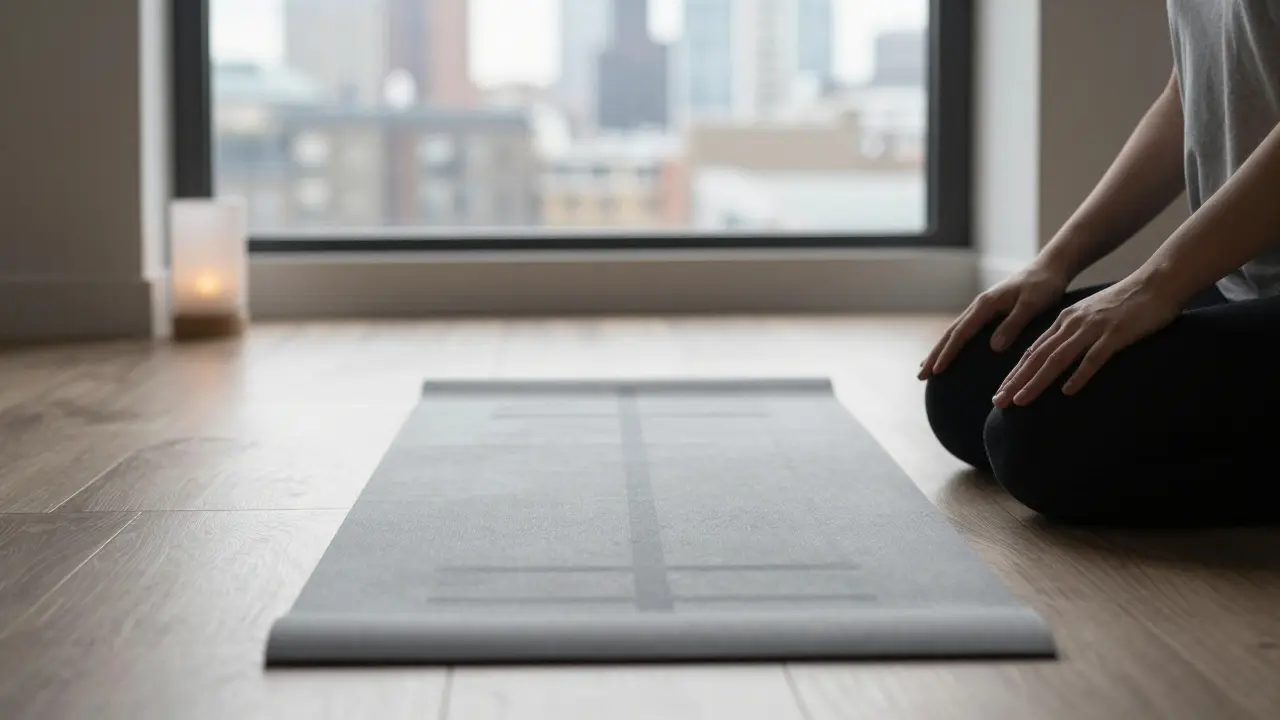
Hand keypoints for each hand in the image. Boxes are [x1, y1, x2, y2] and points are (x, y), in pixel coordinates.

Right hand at [919, 259, 1070, 378]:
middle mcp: (979, 306)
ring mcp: (981, 308)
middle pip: (950, 333)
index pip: (961, 333)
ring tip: (925, 368)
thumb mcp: (1032, 305)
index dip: (948, 353)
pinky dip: (952, 343)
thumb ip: (1013, 324)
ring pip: (954, 332)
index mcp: (986, 304)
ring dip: (939, 350)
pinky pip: (964, 330)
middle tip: (920, 376)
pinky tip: (948, 352)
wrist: (1048, 268)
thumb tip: (993, 347)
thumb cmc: (1043, 286)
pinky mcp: (988, 311)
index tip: (936, 371)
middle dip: (934, 355)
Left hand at [993, 274, 1181, 406]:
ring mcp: (1093, 328)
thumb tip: (1057, 358)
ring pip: (1057, 358)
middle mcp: (1073, 324)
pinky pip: (1094, 357)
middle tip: (999, 402)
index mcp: (1065, 320)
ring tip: (1020, 400)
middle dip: (1015, 381)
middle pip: (1037, 356)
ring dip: (1036, 381)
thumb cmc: (1125, 304)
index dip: (1014, 373)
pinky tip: (1067, 391)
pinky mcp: (1116, 333)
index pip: (1032, 351)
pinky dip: (1079, 374)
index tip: (1000, 393)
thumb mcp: (1090, 316)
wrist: (1157, 282)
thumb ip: (1073, 334)